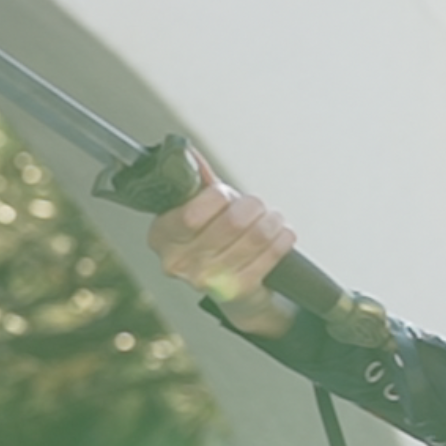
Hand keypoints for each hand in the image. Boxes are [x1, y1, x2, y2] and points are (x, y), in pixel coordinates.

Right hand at [147, 154, 298, 337]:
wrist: (228, 288)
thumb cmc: (211, 241)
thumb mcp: (199, 208)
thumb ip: (196, 181)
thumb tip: (190, 155)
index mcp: (163, 236)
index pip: (191, 214)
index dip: (217, 198)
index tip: (224, 194)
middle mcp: (181, 262)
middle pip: (232, 222)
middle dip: (251, 206)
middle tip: (254, 205)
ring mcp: (209, 280)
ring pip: (256, 236)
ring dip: (271, 220)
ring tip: (270, 218)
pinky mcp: (239, 290)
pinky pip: (272, 253)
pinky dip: (282, 238)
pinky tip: (280, 234)